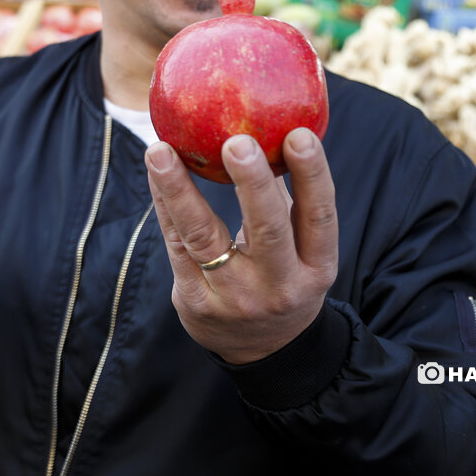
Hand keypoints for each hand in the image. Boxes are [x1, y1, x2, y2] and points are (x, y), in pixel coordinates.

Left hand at [145, 128, 337, 364]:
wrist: (261, 351)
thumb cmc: (283, 275)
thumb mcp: (304, 252)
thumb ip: (290, 200)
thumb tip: (273, 124)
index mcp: (317, 267)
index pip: (319, 218)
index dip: (313, 176)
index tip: (300, 134)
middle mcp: (280, 286)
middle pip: (267, 231)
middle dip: (252, 185)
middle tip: (236, 142)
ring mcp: (235, 298)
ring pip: (205, 238)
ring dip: (180, 191)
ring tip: (160, 150)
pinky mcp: (196, 302)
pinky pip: (176, 245)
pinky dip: (165, 204)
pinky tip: (156, 169)